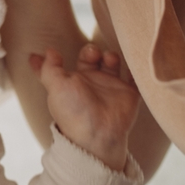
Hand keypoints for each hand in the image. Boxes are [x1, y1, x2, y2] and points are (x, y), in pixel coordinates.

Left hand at [32, 44, 138, 171]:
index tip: (54, 50)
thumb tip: (47, 51)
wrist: (99, 135)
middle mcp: (92, 82)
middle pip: (91, 58)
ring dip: (111, 55)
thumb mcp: (55, 87)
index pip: (66, 64)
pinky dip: (136, 66)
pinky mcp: (129, 93)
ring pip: (113, 62)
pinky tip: (132, 58)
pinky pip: (136, 76)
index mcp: (73, 81)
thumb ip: (49, 68)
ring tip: (109, 59)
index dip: (60, 56)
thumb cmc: (73, 111)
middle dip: (91, 50)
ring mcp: (111, 87)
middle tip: (93, 54)